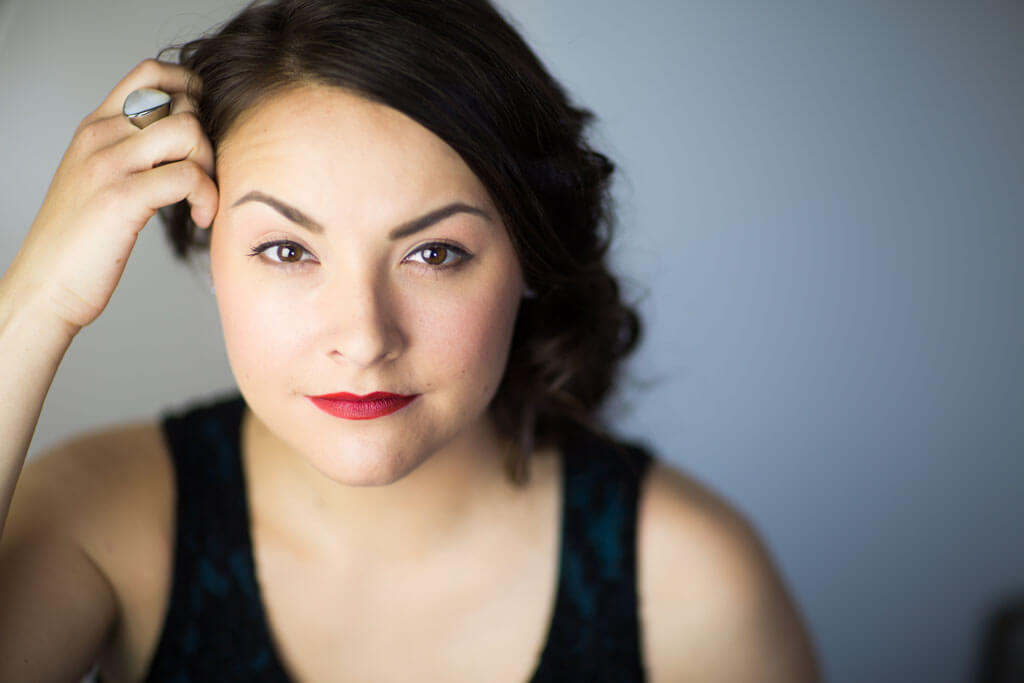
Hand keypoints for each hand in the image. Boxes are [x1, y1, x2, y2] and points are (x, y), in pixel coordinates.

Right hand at [3, 59, 217, 334]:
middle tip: (204, 178)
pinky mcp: (122, 196)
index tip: (204, 127)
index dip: (190, 89)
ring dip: (210, 167)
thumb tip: (183, 142)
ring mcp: (109, 164)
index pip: (149, 73)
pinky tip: (199, 217)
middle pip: (181, 104)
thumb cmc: (79, 241)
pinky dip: (207, 197)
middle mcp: (100, 136)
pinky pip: (188, 175)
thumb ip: (131, 154)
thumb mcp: (99, 181)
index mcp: (95, 128)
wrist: (45, 285)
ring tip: (201, 199)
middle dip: (208, 141)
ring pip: (188, 132)